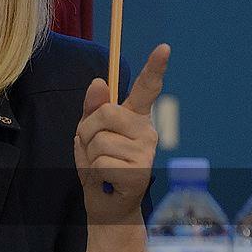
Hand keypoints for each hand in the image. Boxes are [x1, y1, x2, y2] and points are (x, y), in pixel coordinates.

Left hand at [74, 43, 169, 223]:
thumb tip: (99, 82)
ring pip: (99, 139)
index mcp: (135, 118)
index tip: (164, 47)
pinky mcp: (139, 172)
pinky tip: (107, 179)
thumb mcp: (89, 132)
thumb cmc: (99, 164)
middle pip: (106, 113)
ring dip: (89, 153)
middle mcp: (147, 131)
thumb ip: (92, 108)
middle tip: (93, 148)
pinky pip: (101, 161)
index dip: (155, 67)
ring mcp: (146, 152)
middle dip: (87, 130)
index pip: (147, 88)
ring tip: (100, 166)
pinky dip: (94, 171)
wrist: (106, 203)